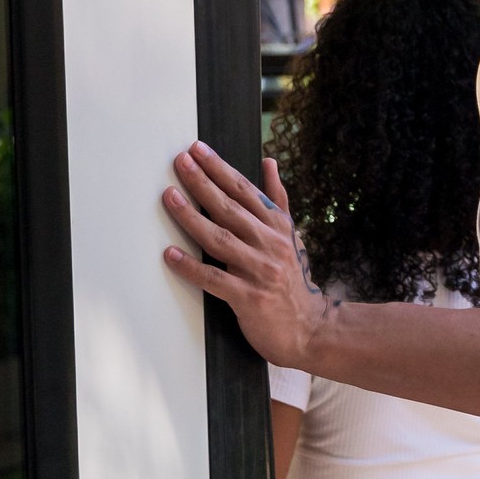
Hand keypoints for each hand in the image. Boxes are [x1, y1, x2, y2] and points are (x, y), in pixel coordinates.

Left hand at [161, 143, 330, 367]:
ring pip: (220, 238)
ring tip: (169, 197)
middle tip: (181, 161)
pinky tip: (171, 254)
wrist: (310, 328)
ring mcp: (260, 271)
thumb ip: (277, 199)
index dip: (220, 169)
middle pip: (230, 208)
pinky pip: (214, 279)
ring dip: (191, 216)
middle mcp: (270, 244)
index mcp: (277, 226)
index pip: (245, 190)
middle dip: (203, 182)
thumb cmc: (293, 280)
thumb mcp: (290, 235)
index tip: (198, 150)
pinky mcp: (249, 298)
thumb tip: (269, 163)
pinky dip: (191, 267)